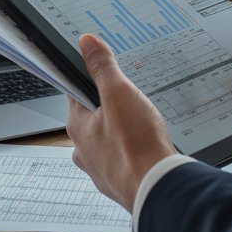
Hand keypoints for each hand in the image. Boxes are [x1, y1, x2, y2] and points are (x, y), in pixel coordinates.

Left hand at [66, 34, 177, 209]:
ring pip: (107, 141)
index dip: (90, 80)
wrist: (157, 188)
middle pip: (93, 118)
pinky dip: (133, 153)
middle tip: (131, 100)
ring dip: (122, 133)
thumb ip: (102, 67)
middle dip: (110, 108)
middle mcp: (83, 150)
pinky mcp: (119, 183)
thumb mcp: (119, 93)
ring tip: (143, 126)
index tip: (104, 75)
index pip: (75, 94)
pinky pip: (123, 161)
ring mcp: (100, 169)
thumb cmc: (135, 144)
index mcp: (77, 126)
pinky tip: (148, 149)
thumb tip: (86, 43)